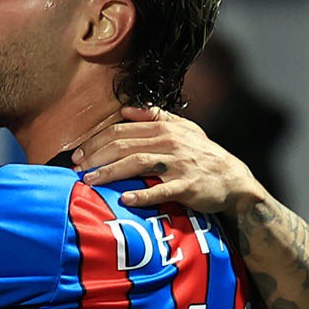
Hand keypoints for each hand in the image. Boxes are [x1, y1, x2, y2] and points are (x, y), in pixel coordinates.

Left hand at [79, 110, 262, 221]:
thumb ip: (155, 116)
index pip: (122, 130)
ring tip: (90, 181)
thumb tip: (126, 109)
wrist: (232, 179)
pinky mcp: (187, 186)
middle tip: (76, 169)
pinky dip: (143, 194)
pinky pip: (162, 190)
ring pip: (137, 164)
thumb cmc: (203, 155)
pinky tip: (125, 199)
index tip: (77, 154)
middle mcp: (170, 142)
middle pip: (124, 146)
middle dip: (96, 156)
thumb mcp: (184, 128)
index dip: (96, 141)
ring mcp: (179, 164)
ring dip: (110, 172)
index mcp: (164, 128)